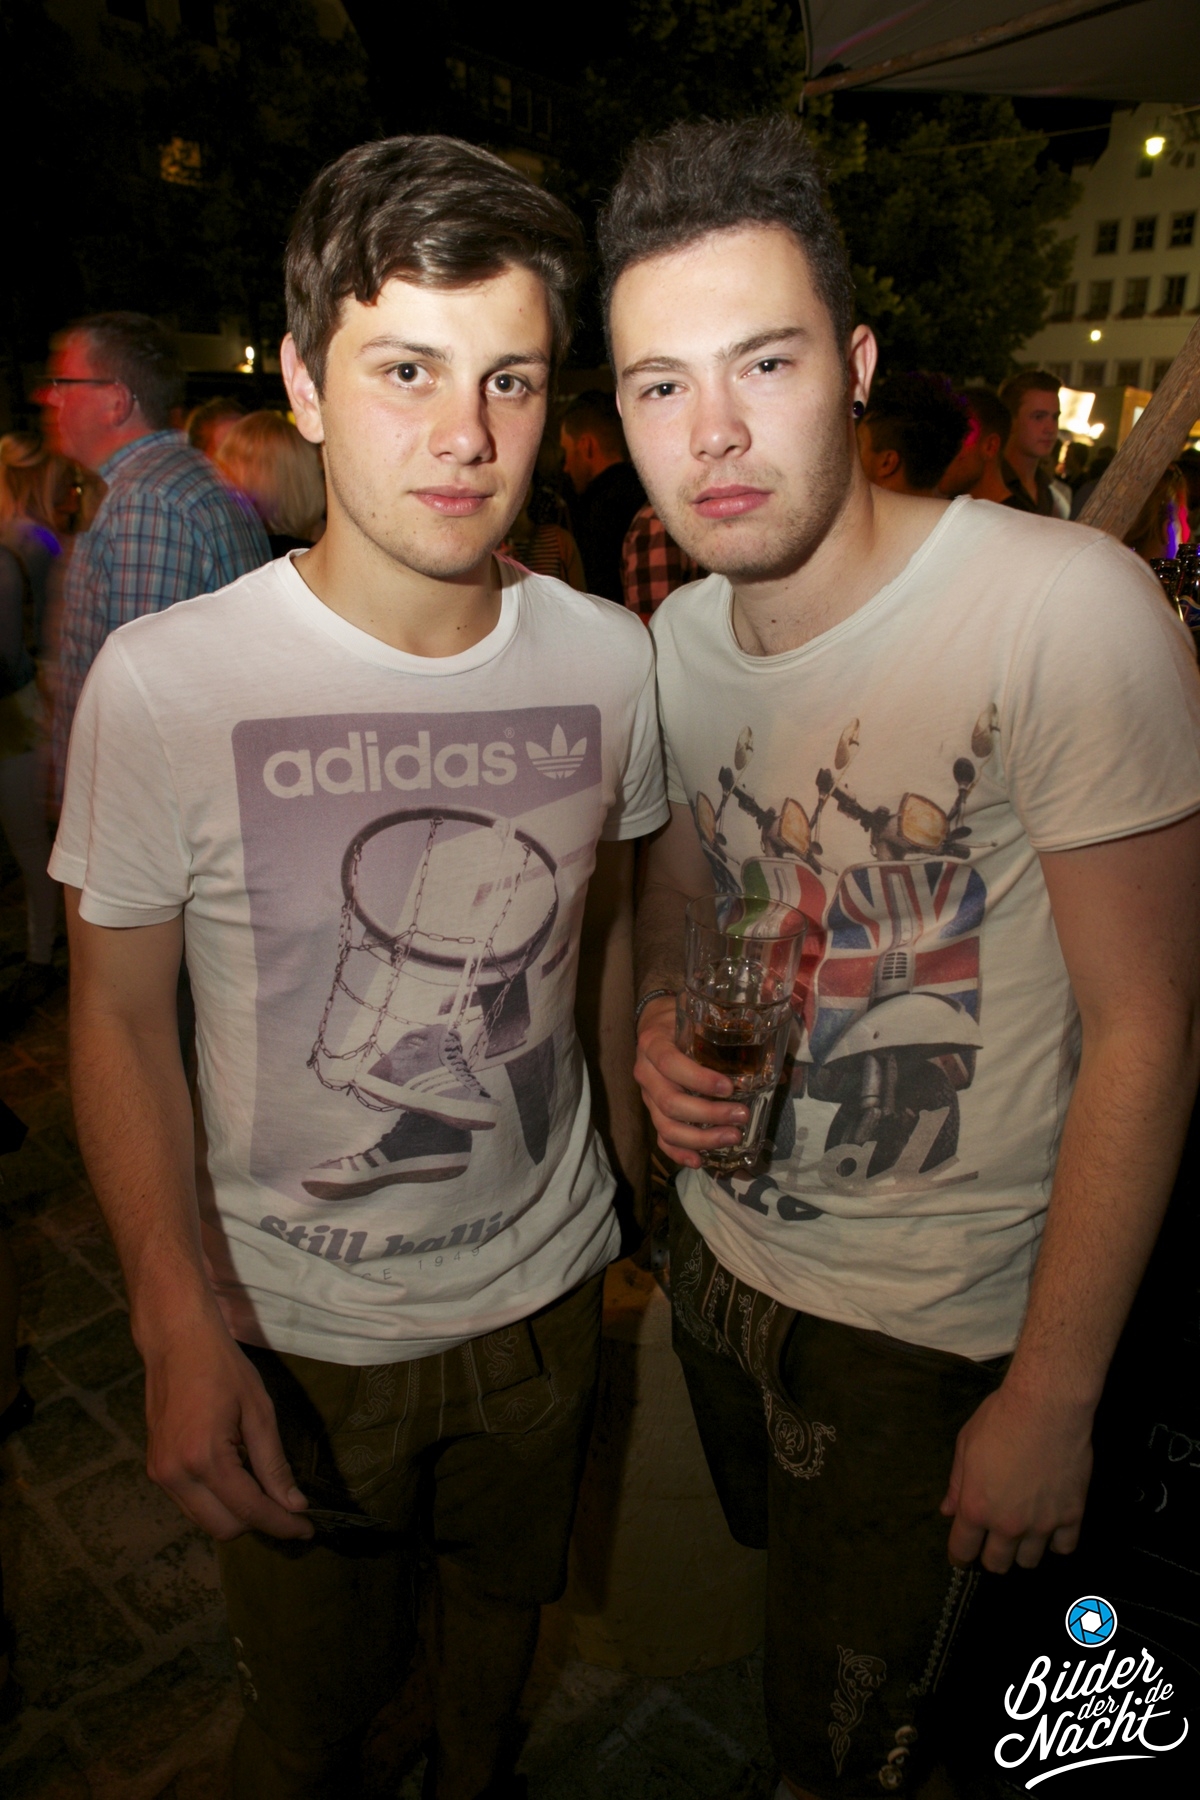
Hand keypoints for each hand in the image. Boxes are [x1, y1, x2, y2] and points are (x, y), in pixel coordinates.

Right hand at [142, 1307, 313, 1541]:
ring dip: (237, 1512)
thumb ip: (273, 1463)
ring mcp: (160, 1474)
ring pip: (206, 1520)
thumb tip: (293, 1505)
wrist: (176, 1341)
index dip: (281, 1524)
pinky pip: (191, 1502)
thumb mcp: (258, 1411)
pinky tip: (236, 1471)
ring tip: (262, 1482)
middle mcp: (175, 1474)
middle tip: (288, 1506)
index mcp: (203, 1458)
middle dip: (259, 1521)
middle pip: (224, 1528)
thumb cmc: (222, 1367)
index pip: (249, 1510)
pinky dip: (218, 1498)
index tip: (307, 1529)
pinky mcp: (155, 1468)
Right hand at [634, 994, 749, 1168]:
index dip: (699, 1079)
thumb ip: (727, 1033)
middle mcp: (645, 1072)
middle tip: (741, 1115)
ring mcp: (647, 1096)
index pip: (671, 1064)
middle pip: (671, 1102)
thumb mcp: (696, 1016)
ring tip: (732, 1137)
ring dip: (700, 1137)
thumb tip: (777, 1066)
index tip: (729, 1087)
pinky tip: (701, 1160)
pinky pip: (661, 1138)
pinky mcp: (653, 1112)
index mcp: (654, 1044)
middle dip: (709, 1113)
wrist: (655, 1024)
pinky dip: (680, 1153)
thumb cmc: (681, 1020)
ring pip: (666, 1126)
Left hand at [940, 1380, 1092, 1572]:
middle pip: (997, 1564)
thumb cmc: (999, 1419)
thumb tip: (948, 1511)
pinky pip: (1064, 1547)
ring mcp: (1042, 1524)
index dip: (959, 1556)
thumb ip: (957, 1484)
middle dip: (991, 1557)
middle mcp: (1008, 1523)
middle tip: (993, 1543)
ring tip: (1022, 1534)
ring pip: (1030, 1561)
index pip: (962, 1550)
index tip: (961, 1557)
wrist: (1046, 1407)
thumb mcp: (965, 1445)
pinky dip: (1056, 1542)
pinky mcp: (1072, 1515)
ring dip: (1022, 1551)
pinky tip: (1051, 1528)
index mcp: (976, 1507)